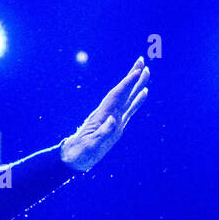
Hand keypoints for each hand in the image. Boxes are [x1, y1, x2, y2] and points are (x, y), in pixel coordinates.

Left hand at [60, 57, 149, 171]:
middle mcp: (109, 114)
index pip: (117, 96)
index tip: (137, 72)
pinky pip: (129, 110)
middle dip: (132, 77)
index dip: (127, 84)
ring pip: (127, 98)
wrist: (72, 159)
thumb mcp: (90, 146)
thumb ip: (102, 134)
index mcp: (102, 117)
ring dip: (136, 84)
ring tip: (146, 72)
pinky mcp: (116, 126)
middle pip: (122, 91)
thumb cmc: (79, 154)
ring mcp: (113, 118)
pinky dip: (137, 100)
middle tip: (141, 60)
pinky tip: (143, 92)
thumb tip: (113, 119)